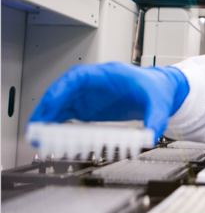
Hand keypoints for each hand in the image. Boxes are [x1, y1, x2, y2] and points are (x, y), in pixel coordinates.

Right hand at [29, 62, 188, 142]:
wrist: (161, 91)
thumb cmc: (156, 89)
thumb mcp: (160, 103)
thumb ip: (156, 119)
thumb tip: (152, 136)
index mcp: (107, 75)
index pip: (77, 77)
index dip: (61, 89)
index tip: (51, 102)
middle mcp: (93, 84)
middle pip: (62, 91)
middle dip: (47, 107)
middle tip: (37, 127)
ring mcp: (89, 96)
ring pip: (61, 104)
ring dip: (47, 119)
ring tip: (37, 137)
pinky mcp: (89, 109)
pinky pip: (67, 115)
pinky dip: (56, 125)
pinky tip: (49, 137)